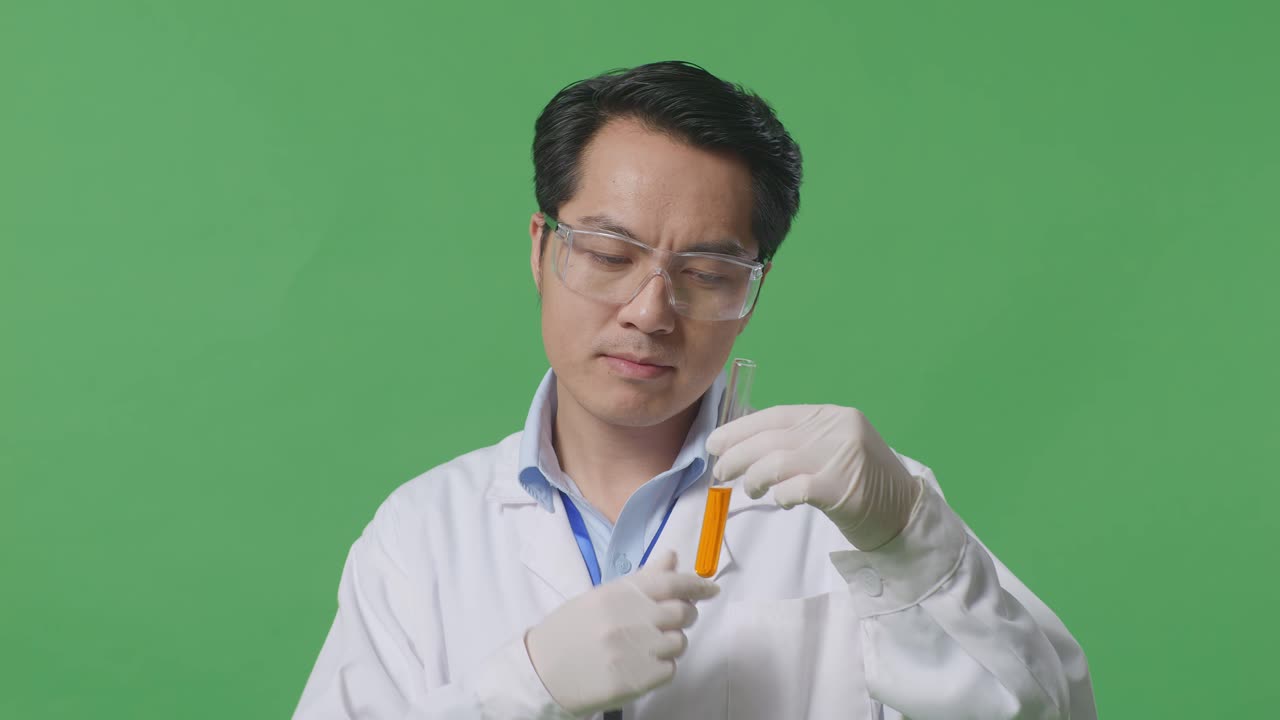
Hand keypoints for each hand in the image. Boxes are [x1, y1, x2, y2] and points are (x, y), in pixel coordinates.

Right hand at [524, 550, 718, 715]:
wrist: (543, 672)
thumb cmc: (571, 631)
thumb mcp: (602, 597)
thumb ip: (641, 579)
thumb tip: (673, 556)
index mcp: (620, 594)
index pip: (671, 583)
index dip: (697, 585)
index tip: (711, 589)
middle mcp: (631, 619)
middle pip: (683, 613)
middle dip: (683, 615)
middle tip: (668, 621)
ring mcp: (637, 651)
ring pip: (679, 643)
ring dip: (669, 643)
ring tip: (644, 646)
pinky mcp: (639, 680)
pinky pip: (669, 669)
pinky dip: (660, 667)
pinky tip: (637, 664)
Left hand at [706, 404, 921, 550]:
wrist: (905, 515)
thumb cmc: (861, 485)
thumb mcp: (831, 450)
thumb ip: (798, 441)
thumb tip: (743, 444)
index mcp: (833, 415)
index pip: (777, 415)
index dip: (741, 428)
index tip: (715, 443)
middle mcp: (839, 429)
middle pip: (772, 438)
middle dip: (738, 455)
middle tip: (720, 472)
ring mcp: (843, 456)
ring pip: (778, 461)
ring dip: (754, 477)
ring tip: (750, 489)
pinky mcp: (843, 488)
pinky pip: (796, 488)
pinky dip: (780, 494)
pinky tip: (780, 501)